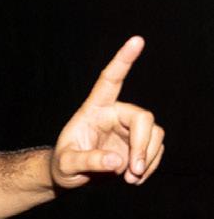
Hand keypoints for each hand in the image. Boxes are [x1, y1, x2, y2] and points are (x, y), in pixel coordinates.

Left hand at [51, 36, 164, 187]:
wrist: (69, 176)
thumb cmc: (62, 166)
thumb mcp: (66, 166)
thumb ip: (88, 162)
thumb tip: (119, 160)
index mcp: (93, 109)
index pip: (109, 80)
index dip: (123, 60)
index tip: (137, 40)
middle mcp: (115, 113)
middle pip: (143, 118)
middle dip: (142, 146)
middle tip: (133, 171)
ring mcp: (129, 128)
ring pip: (155, 135)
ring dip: (147, 159)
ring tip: (129, 179)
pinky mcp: (139, 143)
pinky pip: (156, 150)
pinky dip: (149, 167)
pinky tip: (133, 179)